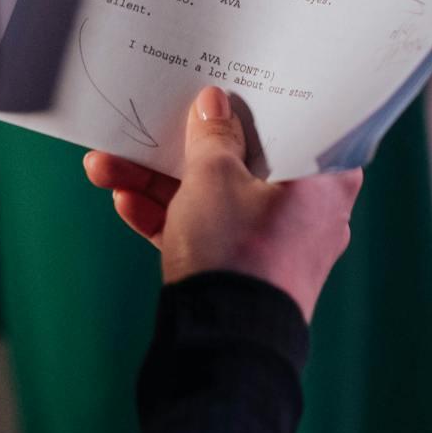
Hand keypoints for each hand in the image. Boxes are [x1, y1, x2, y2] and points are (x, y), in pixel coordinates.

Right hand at [83, 88, 361, 323]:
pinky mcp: (246, 272)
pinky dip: (170, 218)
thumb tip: (214, 104)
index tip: (222, 82)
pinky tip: (123, 201)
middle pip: (243, 160)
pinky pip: (208, 232)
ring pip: (216, 197)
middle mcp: (310, 210)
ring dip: (160, 183)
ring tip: (105, 165)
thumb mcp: (214, 179)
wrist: (223, 350)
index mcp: (326, 178)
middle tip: (151, 122)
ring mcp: (276, 244)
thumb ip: (213, 136)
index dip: (253, 100)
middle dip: (183, 147)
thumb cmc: (237, 252)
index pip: (292, 122)